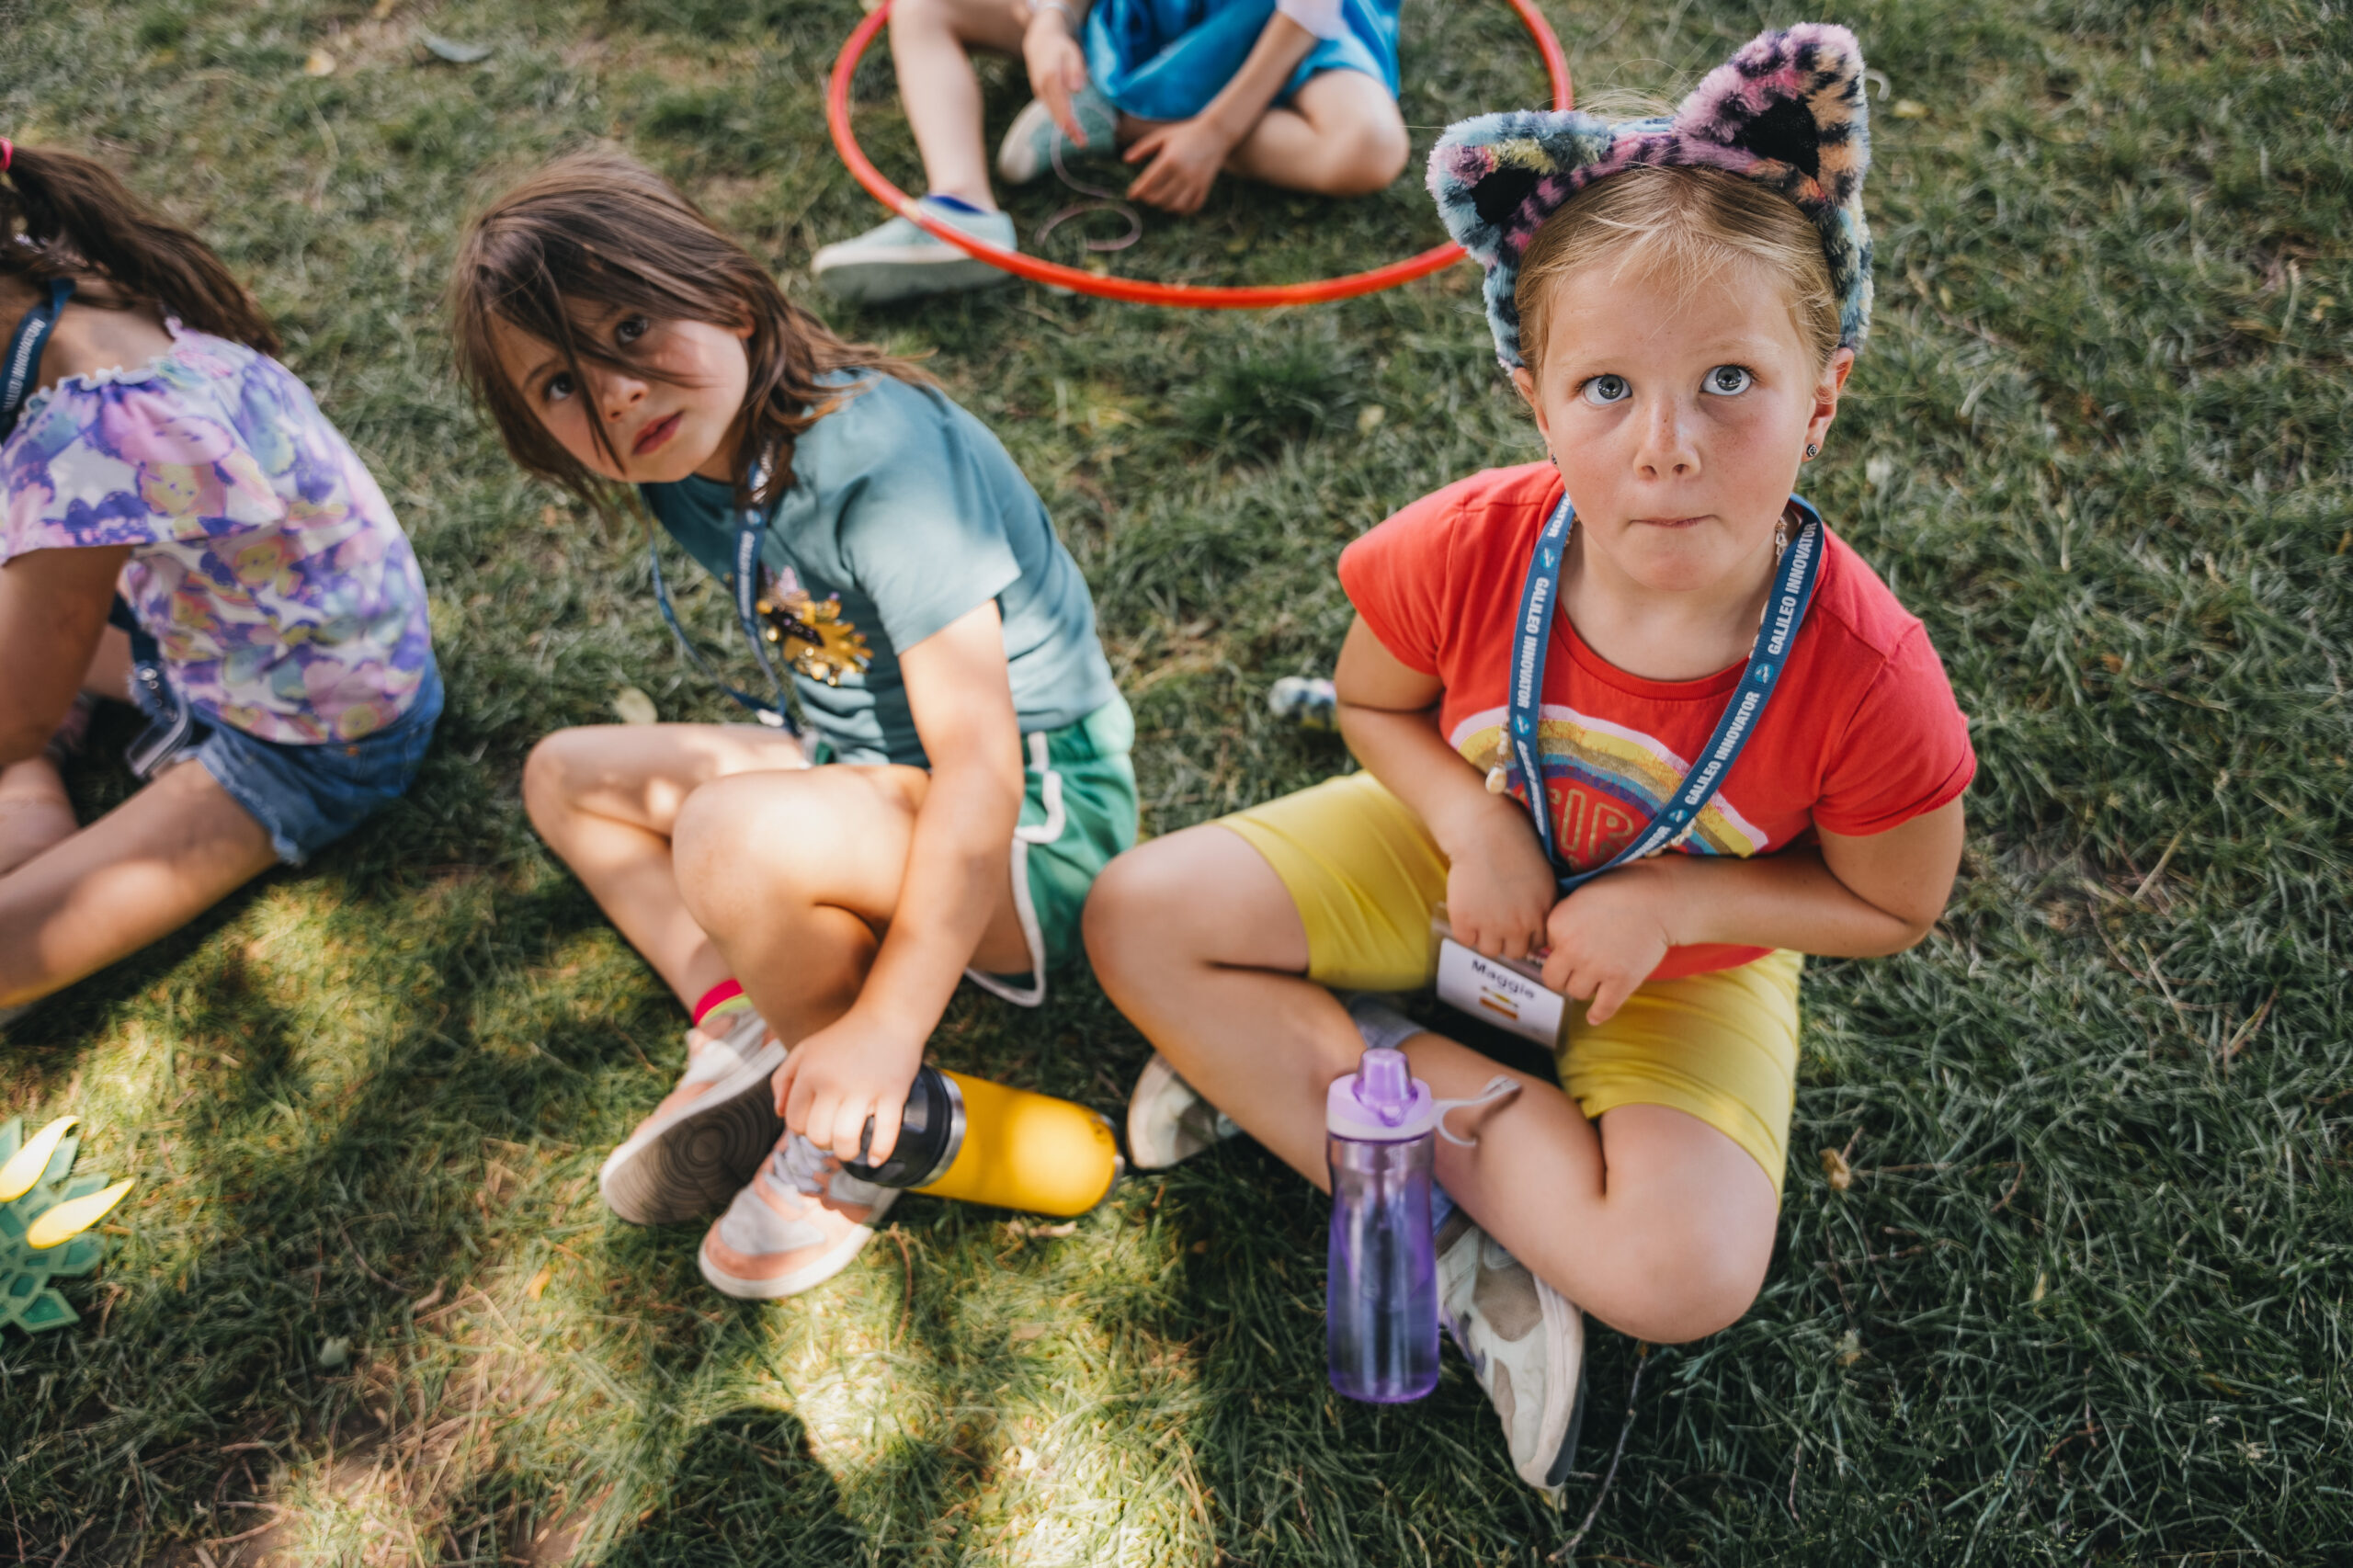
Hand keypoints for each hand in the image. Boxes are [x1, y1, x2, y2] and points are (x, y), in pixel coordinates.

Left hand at [771, 1011, 925, 1165]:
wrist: (889, 1015)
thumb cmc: (845, 1037)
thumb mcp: (805, 1049)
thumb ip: (783, 1078)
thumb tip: (779, 1113)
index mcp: (810, 1073)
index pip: (795, 1122)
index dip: (804, 1130)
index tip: (818, 1124)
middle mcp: (833, 1083)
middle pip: (818, 1136)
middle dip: (825, 1144)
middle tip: (835, 1135)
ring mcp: (864, 1089)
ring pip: (846, 1140)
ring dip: (847, 1153)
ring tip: (853, 1148)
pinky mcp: (892, 1093)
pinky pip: (885, 1134)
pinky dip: (879, 1153)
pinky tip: (874, 1158)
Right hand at [1021, 6, 1093, 143]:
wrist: (1039, 42)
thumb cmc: (1060, 46)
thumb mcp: (1072, 52)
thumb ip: (1075, 70)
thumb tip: (1077, 89)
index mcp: (1051, 79)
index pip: (1062, 108)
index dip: (1071, 125)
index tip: (1081, 138)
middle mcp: (1042, 88)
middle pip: (1056, 115)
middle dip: (1069, 131)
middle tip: (1082, 144)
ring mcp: (1040, 92)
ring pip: (1053, 114)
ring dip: (1066, 128)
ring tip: (1079, 139)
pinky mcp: (1041, 94)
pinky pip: (1052, 109)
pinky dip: (1061, 119)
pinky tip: (1071, 127)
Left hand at [1123, 116, 1235, 213]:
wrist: (1216, 134)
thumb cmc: (1185, 134)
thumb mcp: (1162, 136)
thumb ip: (1142, 148)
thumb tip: (1126, 160)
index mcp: (1170, 159)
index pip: (1148, 184)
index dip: (1137, 192)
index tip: (1131, 194)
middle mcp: (1183, 173)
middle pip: (1159, 198)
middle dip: (1149, 199)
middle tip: (1146, 194)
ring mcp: (1195, 182)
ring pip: (1174, 206)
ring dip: (1163, 205)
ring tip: (1160, 197)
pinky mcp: (1205, 187)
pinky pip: (1191, 207)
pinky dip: (1181, 209)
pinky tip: (1175, 202)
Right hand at [1441, 805, 1557, 962]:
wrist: (1482, 831)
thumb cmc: (1513, 841)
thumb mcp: (1543, 874)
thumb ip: (1542, 902)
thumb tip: (1533, 921)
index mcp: (1543, 912)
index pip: (1538, 943)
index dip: (1526, 933)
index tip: (1515, 922)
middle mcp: (1520, 924)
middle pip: (1515, 952)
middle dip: (1506, 939)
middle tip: (1496, 919)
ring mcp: (1492, 925)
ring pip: (1490, 950)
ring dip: (1485, 937)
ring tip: (1480, 914)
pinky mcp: (1465, 921)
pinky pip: (1466, 940)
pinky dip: (1464, 929)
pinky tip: (1466, 909)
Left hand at [1539, 858, 1679, 1024]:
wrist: (1661, 899)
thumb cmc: (1624, 888)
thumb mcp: (1582, 894)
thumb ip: (1565, 918)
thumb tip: (1556, 941)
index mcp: (1558, 923)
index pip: (1546, 947)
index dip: (1561, 946)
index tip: (1576, 942)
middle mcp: (1571, 949)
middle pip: (1553, 979)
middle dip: (1564, 975)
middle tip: (1575, 972)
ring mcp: (1596, 968)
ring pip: (1576, 994)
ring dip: (1585, 988)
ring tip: (1595, 979)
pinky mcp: (1621, 982)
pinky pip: (1602, 1008)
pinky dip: (1598, 1014)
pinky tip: (1594, 1016)